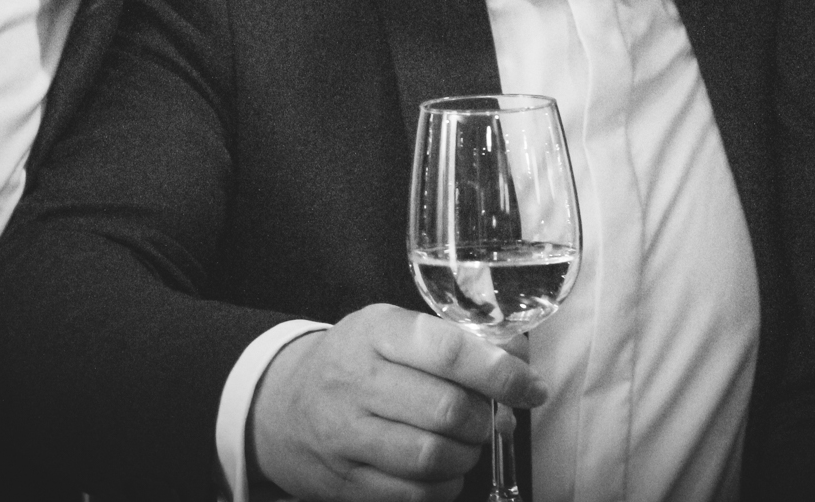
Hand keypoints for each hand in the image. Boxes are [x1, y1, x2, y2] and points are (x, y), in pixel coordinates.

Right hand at [250, 304, 546, 501]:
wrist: (283, 405)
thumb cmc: (356, 360)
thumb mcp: (395, 330)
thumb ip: (457, 342)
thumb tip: (521, 367)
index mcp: (378, 332)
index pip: (450, 352)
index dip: (501, 373)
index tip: (531, 388)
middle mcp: (357, 381)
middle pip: (446, 410)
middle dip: (484, 420)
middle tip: (490, 418)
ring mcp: (345, 435)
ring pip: (431, 457)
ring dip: (467, 456)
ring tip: (468, 443)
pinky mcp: (344, 481)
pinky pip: (412, 495)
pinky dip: (445, 487)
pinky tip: (446, 471)